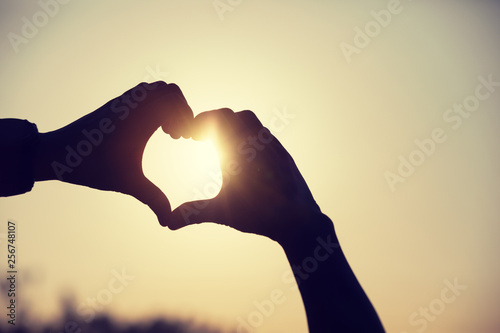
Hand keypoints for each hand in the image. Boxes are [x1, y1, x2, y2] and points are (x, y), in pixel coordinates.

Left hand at [34, 82, 192, 225]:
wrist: (56, 153)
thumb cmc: (91, 167)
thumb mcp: (127, 183)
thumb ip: (152, 199)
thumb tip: (168, 221)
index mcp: (138, 117)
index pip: (173, 98)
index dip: (187, 116)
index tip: (185, 139)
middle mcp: (131, 105)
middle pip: (169, 90)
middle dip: (181, 110)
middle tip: (179, 135)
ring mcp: (123, 103)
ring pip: (155, 90)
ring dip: (168, 107)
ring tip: (168, 133)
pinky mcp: (116, 107)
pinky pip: (143, 95)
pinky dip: (154, 107)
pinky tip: (151, 131)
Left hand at [168, 109, 384, 331]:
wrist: (293, 223)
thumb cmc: (258, 215)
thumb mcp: (221, 211)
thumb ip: (196, 211)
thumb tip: (167, 223)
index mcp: (234, 152)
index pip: (216, 121)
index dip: (198, 122)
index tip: (184, 137)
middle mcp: (251, 146)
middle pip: (229, 114)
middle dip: (208, 120)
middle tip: (191, 136)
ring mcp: (268, 148)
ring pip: (246, 118)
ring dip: (229, 125)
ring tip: (212, 143)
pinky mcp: (282, 155)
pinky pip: (264, 136)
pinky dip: (249, 140)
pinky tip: (236, 157)